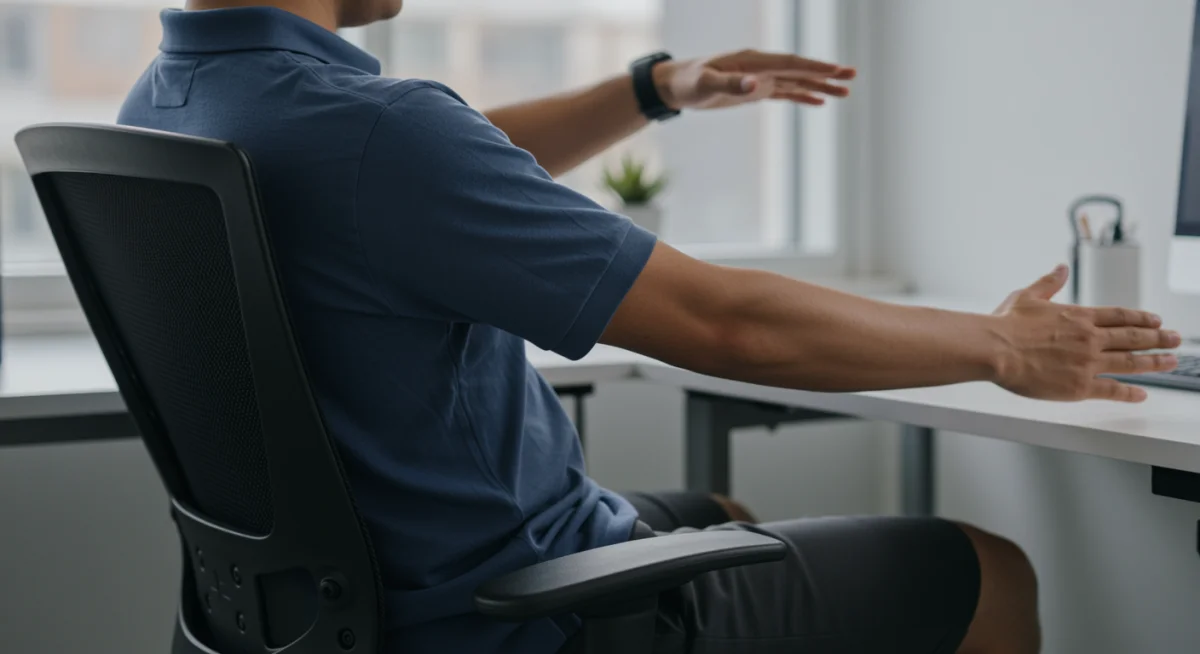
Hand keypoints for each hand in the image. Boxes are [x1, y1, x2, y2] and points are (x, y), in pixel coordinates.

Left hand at [652, 50, 855, 110]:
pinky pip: (784, 92)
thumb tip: (755, 85)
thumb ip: (731, 83)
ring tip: (845, 93)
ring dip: (819, 87)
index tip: (836, 71)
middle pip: (799, 69)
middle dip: (826, 74)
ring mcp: (759, 78)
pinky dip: (802, 96)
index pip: (790, 63)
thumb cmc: (688, 82)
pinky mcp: (755, 90)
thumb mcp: (706, 84)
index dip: (814, 67)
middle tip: (852, 76)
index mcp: (753, 61)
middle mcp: (760, 67)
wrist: (675, 85)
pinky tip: (819, 101)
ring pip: (796, 82)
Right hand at [990, 265, 1179, 401]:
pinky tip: (1142, 394)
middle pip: (1133, 338)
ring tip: (1171, 362)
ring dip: (1154, 362)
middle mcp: (1090, 338)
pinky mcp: (1079, 386)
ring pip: (1130, 362)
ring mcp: (1087, 363)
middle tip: (1175, 339)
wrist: (995, 349)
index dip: (1141, 319)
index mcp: (1079, 316)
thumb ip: (1048, 283)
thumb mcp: (1027, 296)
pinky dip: (1129, 393)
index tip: (1156, 320)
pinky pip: (1112, 389)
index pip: (1120, 316)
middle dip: (1158, 338)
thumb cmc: (1005, 324)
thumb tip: (1060, 269)